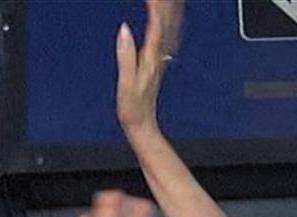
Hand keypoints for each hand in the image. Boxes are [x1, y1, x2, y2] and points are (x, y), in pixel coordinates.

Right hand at [116, 0, 184, 132]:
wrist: (142, 124)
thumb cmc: (132, 107)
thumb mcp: (126, 82)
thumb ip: (126, 55)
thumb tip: (124, 29)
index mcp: (151, 58)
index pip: (156, 26)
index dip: (155, 7)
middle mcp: (159, 57)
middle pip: (166, 24)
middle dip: (164, 6)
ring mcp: (160, 61)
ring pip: (170, 30)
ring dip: (171, 13)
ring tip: (170, 0)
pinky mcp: (158, 64)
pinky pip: (169, 39)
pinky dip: (171, 25)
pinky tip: (172, 19)